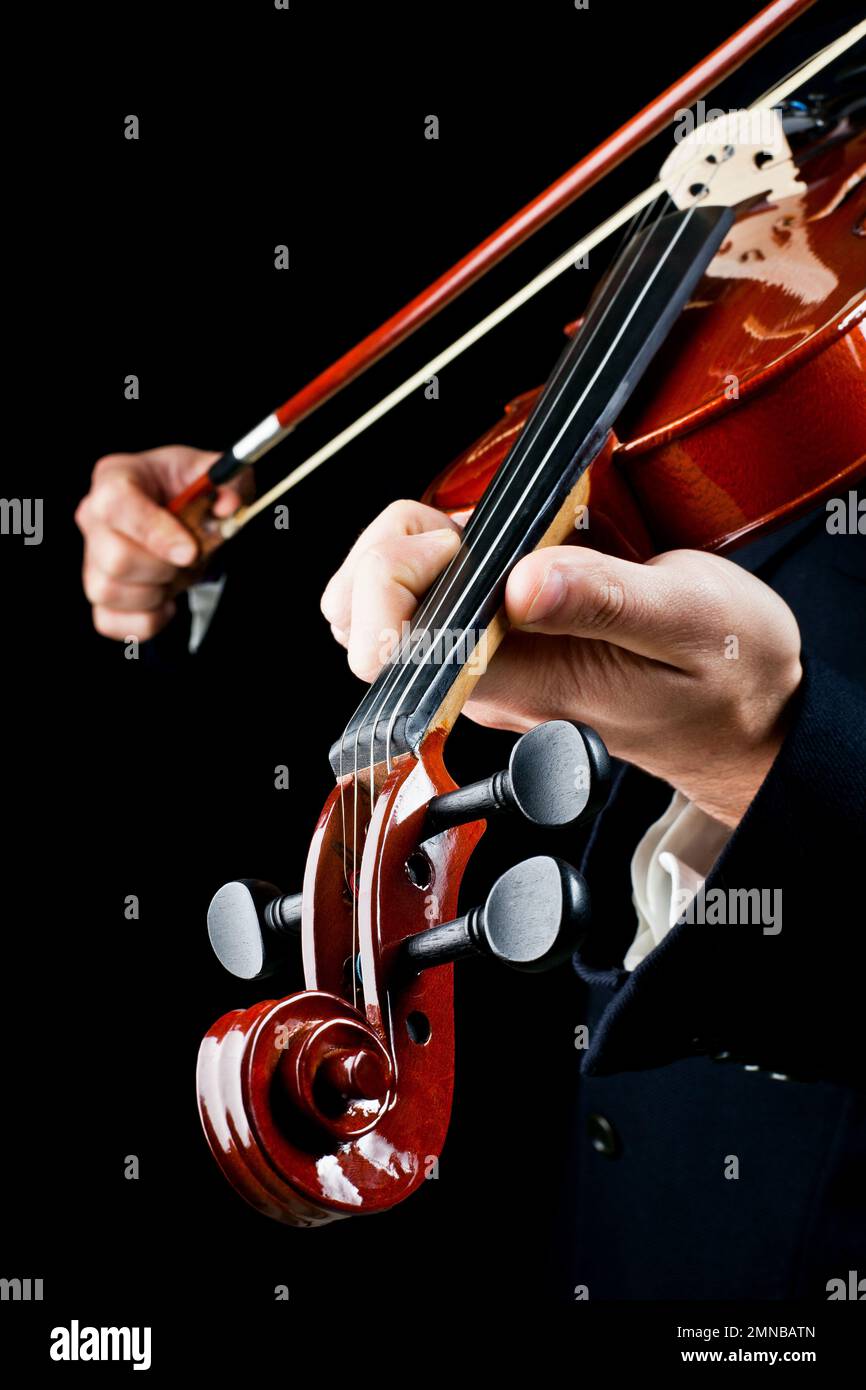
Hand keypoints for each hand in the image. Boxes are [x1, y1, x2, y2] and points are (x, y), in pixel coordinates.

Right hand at [76, 446, 245, 641]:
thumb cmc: (192, 492)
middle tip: (189, 559)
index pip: (116, 503)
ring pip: (108, 591)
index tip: (190, 552)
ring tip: (176, 575)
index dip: (154, 532)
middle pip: (115, 558)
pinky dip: (146, 621)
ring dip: (156, 593)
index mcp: (115, 477)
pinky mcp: (99, 593)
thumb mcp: (216, 476)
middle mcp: (93, 516)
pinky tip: (166, 602)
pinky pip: (109, 621)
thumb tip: (228, 505)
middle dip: (164, 568)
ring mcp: (91, 556)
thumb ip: (229, 483)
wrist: (187, 517)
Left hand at [321, 499, 802, 826]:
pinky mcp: (504, 644)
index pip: (389, 648)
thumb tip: (520, 581)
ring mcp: (491, 662)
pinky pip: (435, 598)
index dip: (393, 579)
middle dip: (391, 550)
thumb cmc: (728, 680)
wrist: (749, 722)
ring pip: (390, 605)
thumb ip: (604, 598)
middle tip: (466, 530)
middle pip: (367, 619)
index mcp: (520, 678)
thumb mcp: (690, 620)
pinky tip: (496, 540)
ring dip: (413, 547)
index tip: (453, 542)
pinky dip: (442, 550)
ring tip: (484, 531)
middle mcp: (489, 678)